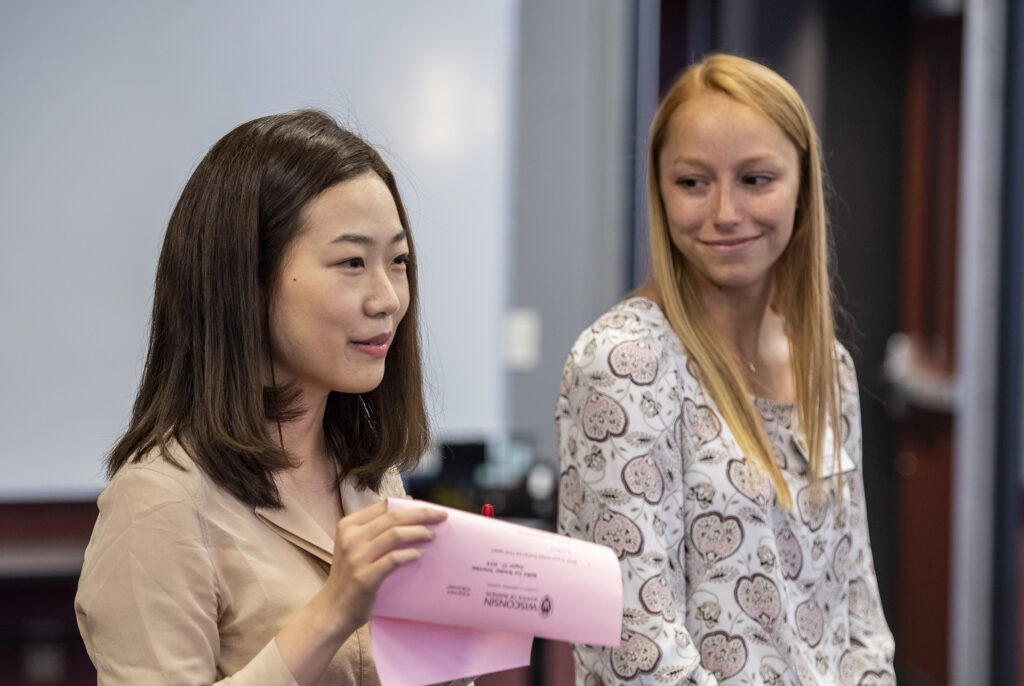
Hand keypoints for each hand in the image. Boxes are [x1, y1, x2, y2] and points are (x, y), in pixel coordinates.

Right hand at [323, 500, 446, 636]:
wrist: (333, 609)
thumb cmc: (349, 575)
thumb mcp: (355, 546)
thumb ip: (375, 528)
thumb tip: (409, 505)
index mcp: (348, 525)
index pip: (383, 507)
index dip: (409, 505)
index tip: (430, 508)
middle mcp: (350, 538)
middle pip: (393, 518)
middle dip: (421, 514)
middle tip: (441, 516)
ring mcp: (357, 557)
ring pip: (395, 534)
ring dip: (419, 532)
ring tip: (432, 536)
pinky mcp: (365, 577)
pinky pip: (394, 559)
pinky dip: (410, 554)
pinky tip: (420, 554)